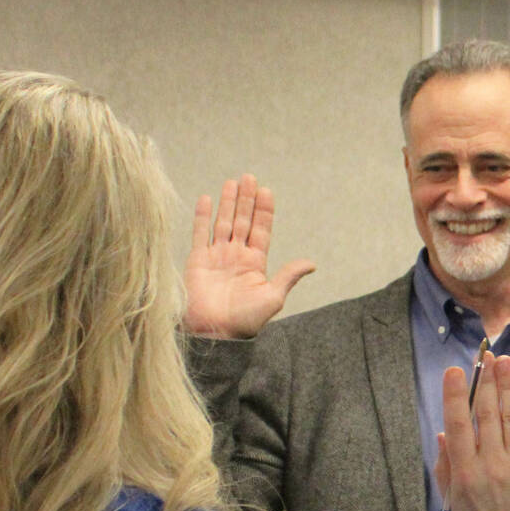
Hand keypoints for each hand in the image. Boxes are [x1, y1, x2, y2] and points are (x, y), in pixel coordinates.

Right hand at [182, 174, 314, 337]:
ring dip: (228, 202)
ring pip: (223, 222)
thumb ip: (288, 276)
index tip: (267, 191)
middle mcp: (236, 255)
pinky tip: (206, 198)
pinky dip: (202, 216)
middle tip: (250, 177)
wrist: (216, 333)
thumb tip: (312, 263)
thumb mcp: (273, 297)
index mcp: (255, 263)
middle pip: (242, 221)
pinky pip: (199, 233)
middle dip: (247, 199)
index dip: (264, 211)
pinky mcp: (197, 260)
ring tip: (232, 182)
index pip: (261, 230)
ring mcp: (216, 256)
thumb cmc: (245, 321)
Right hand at [437, 352, 509, 510]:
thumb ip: (446, 467)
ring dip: (509, 385)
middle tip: (487, 356)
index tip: (455, 370)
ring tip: (506, 363)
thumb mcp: (455, 503)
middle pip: (487, 413)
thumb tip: (443, 432)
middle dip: (486, 381)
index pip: (458, 425)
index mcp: (465, 473)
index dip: (455, 395)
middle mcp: (491, 465)